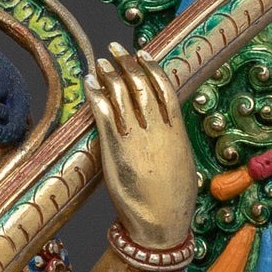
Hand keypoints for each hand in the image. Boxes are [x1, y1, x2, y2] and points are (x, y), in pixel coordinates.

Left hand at [87, 42, 196, 250]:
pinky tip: (89, 84)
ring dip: (110, 75)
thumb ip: (175, 142)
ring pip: (122, 96)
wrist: (161, 223)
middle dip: (127, 64)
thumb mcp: (183, 165)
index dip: (152, 68)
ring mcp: (136, 139)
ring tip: (100, 62)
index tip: (143, 53)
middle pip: (141, 86)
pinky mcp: (116, 151)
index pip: (165, 89)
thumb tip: (170, 130)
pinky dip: (95, 96)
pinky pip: (104, 115)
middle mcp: (157, 131)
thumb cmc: (173, 199)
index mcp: (176, 132)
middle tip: (115, 48)